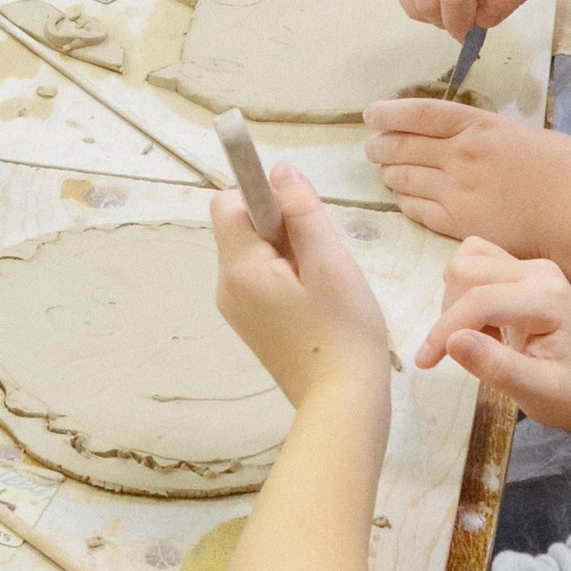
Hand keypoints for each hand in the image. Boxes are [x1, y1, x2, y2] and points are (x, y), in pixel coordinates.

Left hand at [210, 165, 394, 410]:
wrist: (343, 401)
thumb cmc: (343, 331)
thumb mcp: (329, 261)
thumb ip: (303, 210)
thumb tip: (281, 169)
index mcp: (239, 269)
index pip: (228, 202)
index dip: (263, 193)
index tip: (301, 213)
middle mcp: (226, 287)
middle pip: (243, 227)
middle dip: (282, 226)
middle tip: (320, 255)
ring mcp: (237, 309)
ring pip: (256, 253)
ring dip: (289, 252)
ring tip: (322, 282)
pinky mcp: (253, 324)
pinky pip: (262, 279)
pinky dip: (288, 277)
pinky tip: (317, 300)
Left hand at [362, 93, 570, 250]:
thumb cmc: (570, 173)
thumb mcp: (527, 135)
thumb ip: (490, 135)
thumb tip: (469, 138)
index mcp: (482, 127)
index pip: (420, 114)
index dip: (389, 113)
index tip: (371, 114)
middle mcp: (463, 157)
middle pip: (404, 146)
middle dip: (381, 146)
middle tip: (371, 147)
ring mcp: (458, 193)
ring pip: (404, 179)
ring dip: (389, 173)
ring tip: (385, 171)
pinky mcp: (460, 225)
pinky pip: (418, 210)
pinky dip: (405, 202)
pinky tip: (403, 199)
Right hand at [395, 0, 556, 39]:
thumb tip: (480, 16)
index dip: (465, 22)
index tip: (478, 27)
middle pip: (428, 3)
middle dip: (450, 21)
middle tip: (473, 15)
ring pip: (414, 4)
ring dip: (438, 16)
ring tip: (462, 4)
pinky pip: (407, 0)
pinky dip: (425, 9)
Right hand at [414, 238, 570, 445]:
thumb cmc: (570, 397)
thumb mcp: (536, 393)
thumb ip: (496, 367)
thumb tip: (452, 342)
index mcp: (548, 298)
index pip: (479, 300)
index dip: (444, 330)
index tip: (425, 364)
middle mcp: (540, 271)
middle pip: (465, 271)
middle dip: (450, 315)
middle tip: (463, 355)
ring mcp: (531, 266)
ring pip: (466, 262)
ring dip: (456, 303)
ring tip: (479, 341)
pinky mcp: (522, 269)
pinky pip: (475, 265)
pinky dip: (465, 294)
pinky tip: (484, 327)